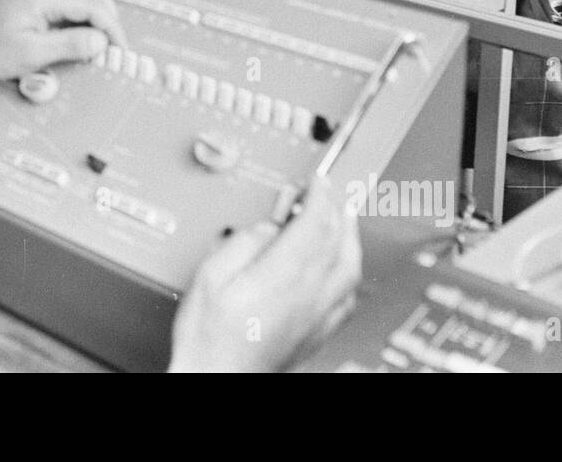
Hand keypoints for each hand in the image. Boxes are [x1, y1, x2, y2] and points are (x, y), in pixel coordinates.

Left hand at [0, 0, 126, 102]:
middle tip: (114, 50)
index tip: (119, 50)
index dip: (112, 29)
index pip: (94, 5)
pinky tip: (84, 40)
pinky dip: (85, 22)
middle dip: (110, 22)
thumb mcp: (31, 54)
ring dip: (99, 21)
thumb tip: (100, 42)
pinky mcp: (39, 5)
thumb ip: (69, 46)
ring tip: (102, 47)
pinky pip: (73, 7)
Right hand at [168, 182, 361, 371]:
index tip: (318, 182)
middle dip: (337, 211)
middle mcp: (308, 295)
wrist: (218, 378)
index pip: (315, 224)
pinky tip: (344, 269)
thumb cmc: (210, 336)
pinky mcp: (318, 333)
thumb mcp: (211, 276)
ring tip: (345, 222)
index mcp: (283, 275)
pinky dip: (351, 274)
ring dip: (351, 239)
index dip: (320, 196)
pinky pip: (348, 297)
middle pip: (338, 242)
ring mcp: (317, 316)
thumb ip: (244, 243)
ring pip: (350, 268)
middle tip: (332, 195)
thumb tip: (268, 228)